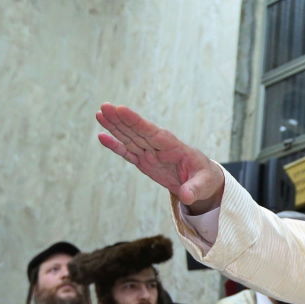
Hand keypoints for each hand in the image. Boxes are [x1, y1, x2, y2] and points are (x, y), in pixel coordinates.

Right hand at [96, 104, 224, 214]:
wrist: (202, 181)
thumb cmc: (205, 178)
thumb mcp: (204, 185)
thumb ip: (194, 189)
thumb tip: (186, 197)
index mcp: (174, 147)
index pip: (153, 133)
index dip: (136, 122)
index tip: (121, 110)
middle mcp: (159, 147)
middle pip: (137, 132)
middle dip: (121, 120)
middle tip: (104, 106)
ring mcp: (150, 153)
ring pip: (129, 138)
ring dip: (114, 127)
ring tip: (99, 113)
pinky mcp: (144, 162)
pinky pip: (127, 153)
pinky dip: (115, 146)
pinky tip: (102, 136)